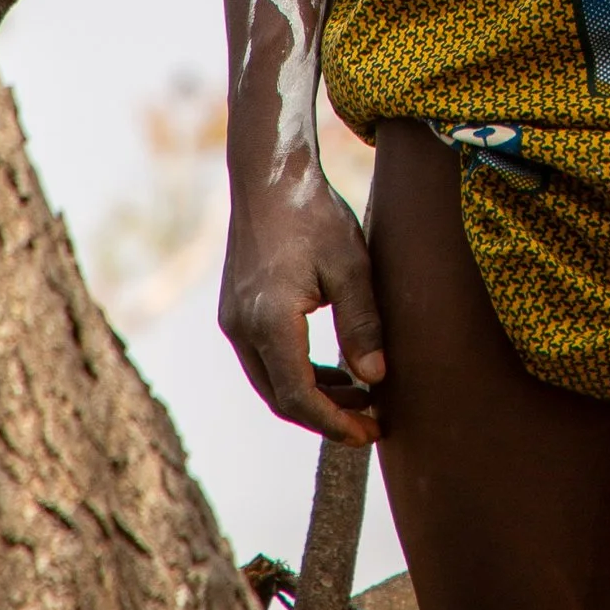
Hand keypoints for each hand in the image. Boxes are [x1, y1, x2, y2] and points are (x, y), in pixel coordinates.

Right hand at [219, 172, 385, 441]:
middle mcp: (241, 328)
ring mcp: (233, 321)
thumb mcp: (352, 267)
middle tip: (372, 422)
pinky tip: (334, 370)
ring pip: (271, 382)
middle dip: (326, 416)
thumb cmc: (314, 215)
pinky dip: (297, 373)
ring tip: (362, 396)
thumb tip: (377, 379)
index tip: (370, 431)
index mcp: (269, 321)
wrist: (269, 178)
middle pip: (281, 398)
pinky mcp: (235, 311)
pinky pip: (265, 360)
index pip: (299, 396)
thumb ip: (363, 324)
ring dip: (313, 397)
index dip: (334, 422)